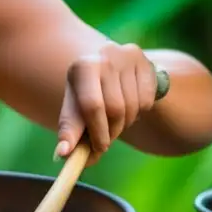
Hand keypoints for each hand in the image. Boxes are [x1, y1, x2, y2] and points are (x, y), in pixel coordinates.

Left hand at [56, 42, 160, 164]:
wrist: (106, 64)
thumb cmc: (86, 91)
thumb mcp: (74, 106)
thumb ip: (69, 130)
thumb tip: (63, 154)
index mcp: (83, 66)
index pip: (92, 106)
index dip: (97, 132)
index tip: (99, 149)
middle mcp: (106, 57)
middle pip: (115, 109)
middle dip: (111, 131)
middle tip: (106, 141)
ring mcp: (130, 58)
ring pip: (133, 107)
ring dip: (125, 124)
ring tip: (115, 121)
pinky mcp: (147, 64)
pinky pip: (147, 102)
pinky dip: (139, 113)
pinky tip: (129, 106)